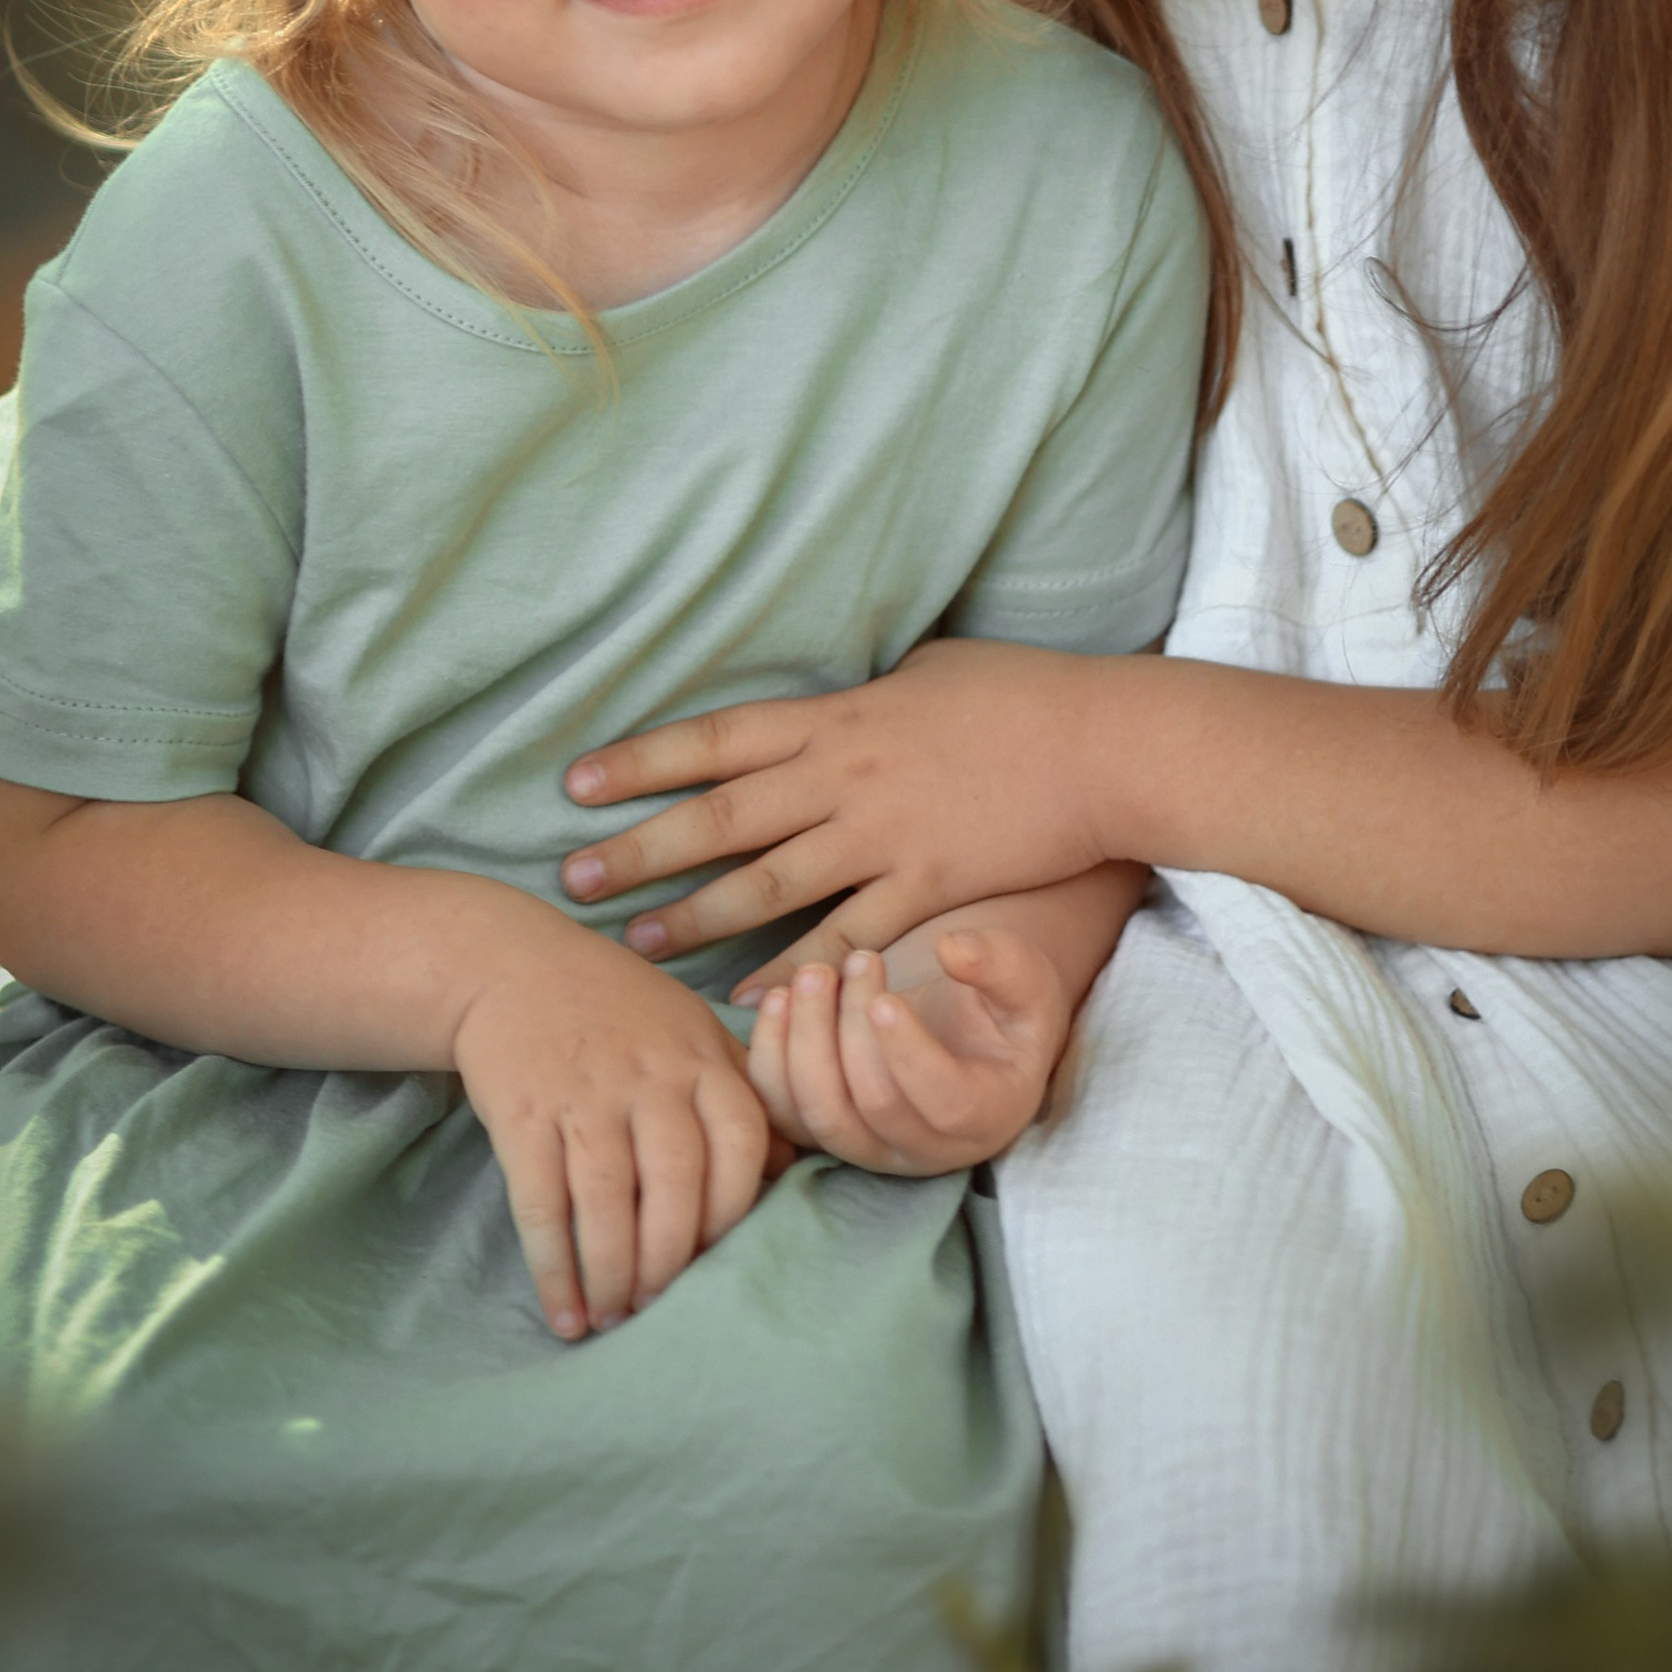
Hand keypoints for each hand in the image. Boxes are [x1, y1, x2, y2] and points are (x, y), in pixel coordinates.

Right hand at [450, 931, 774, 1344]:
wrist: (508, 962)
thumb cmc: (612, 1005)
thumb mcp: (688, 1026)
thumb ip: (740, 1088)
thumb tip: (784, 1164)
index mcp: (698, 1056)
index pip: (740, 1141)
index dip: (735, 1209)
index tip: (720, 1258)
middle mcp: (647, 1076)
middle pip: (676, 1184)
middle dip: (672, 1260)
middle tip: (660, 1308)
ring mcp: (583, 1095)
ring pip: (609, 1202)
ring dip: (613, 1274)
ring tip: (613, 1319)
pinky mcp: (522, 1113)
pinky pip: (542, 1204)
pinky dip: (554, 1267)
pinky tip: (564, 1311)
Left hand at [560, 636, 1116, 975]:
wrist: (1100, 743)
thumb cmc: (1022, 694)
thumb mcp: (927, 671)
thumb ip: (865, 702)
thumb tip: (831, 710)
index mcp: (838, 717)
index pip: (718, 739)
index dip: (643, 760)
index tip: (577, 780)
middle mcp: (843, 777)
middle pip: (721, 817)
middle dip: (641, 846)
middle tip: (572, 875)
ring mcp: (882, 838)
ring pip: (767, 885)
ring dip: (697, 917)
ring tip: (637, 940)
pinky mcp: (926, 889)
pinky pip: (843, 940)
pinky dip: (793, 972)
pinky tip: (749, 1000)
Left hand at [747, 931, 1073, 1174]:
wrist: (967, 1037)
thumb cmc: (1002, 1010)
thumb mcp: (1026, 980)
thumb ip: (1000, 964)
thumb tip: (953, 949)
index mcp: (986, 1115)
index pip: (944, 1102)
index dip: (910, 1054)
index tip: (886, 998)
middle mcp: (925, 1150)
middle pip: (872, 1108)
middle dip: (852, 1028)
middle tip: (856, 961)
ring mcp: (869, 1148)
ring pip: (820, 1116)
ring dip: (804, 1041)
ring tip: (813, 975)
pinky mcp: (823, 1133)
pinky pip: (781, 1112)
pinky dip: (769, 1059)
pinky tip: (777, 999)